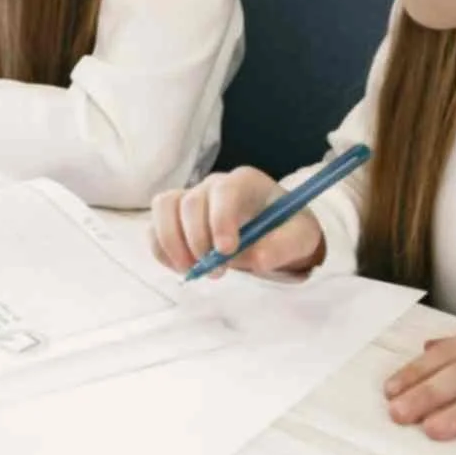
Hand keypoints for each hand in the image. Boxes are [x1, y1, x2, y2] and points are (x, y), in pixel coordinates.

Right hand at [150, 167, 322, 277]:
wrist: (274, 234)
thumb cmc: (286, 231)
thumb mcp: (300, 239)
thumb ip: (282, 248)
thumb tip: (251, 258)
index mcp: (245, 182)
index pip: (225, 191)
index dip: (220, 220)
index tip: (226, 251)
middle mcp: (213, 185)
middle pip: (190, 202)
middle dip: (197, 240)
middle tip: (216, 272)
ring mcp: (191, 198)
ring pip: (164, 207)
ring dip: (171, 243)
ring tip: (191, 270)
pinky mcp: (175, 217)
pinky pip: (155, 227)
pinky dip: (162, 250)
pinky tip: (182, 267)